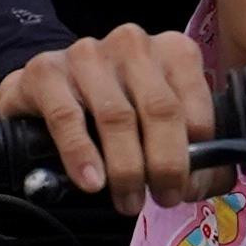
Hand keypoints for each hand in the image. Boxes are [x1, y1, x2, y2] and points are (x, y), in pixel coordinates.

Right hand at [0, 26, 212, 206]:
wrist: (43, 93)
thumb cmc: (112, 111)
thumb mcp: (156, 125)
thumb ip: (190, 154)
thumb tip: (203, 184)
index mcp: (173, 51)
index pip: (197, 107)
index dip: (197, 156)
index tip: (187, 190)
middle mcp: (133, 44)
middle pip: (160, 110)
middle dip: (166, 164)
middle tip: (163, 199)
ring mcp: (88, 54)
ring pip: (117, 116)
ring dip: (127, 169)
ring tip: (128, 201)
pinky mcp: (47, 71)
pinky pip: (68, 117)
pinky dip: (82, 155)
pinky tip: (91, 182)